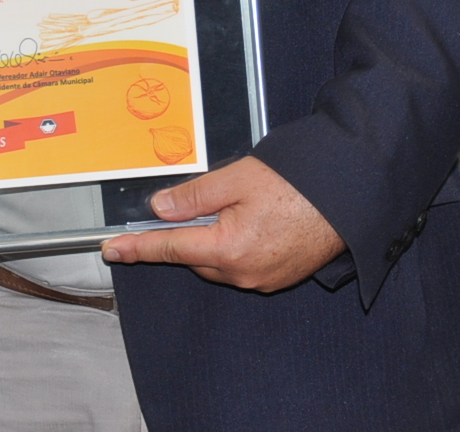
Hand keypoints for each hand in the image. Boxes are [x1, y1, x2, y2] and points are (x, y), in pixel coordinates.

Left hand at [99, 155, 344, 293]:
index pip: (170, 248)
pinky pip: (241, 265)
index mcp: (227, 250)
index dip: (138, 248)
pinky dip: (236, 246)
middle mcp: (243, 274)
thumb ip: (194, 196)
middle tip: (204, 202)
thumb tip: (160, 208)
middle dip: (190, 232)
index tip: (111, 250)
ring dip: (214, 239)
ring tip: (240, 206)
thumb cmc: (298, 185)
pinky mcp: (277, 277)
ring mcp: (262, 280)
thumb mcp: (237, 179)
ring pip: (217, 261)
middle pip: (195, 256)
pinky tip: (254, 221)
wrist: (347, 198)